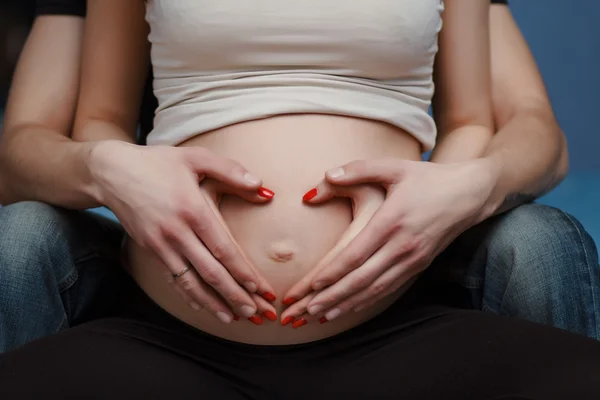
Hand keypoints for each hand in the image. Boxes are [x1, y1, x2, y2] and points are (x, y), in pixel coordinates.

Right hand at [88, 140, 276, 323]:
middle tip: (256, 313)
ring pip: (191, 282)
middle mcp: (177, 232)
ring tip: (233, 318)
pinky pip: (173, 279)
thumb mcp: (195, 158)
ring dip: (214, 303)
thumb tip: (263, 186)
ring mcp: (161, 245)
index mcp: (192, 209)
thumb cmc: (158, 163)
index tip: (260, 288)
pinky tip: (203, 307)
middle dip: (235, 295)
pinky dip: (189, 296)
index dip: (243, 272)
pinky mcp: (151, 250)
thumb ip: (230, 170)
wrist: (112, 173)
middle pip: (211, 272)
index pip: (223, 249)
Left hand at [281, 158, 495, 324]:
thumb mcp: (394, 167)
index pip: (356, 254)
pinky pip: (389, 288)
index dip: (333, 272)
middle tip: (308, 310)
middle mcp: (402, 245)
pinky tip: (351, 307)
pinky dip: (368, 300)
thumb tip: (327, 175)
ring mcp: (412, 258)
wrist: (469, 194)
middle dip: (333, 296)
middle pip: (362, 278)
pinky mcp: (418, 265)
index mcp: (392, 221)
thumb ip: (359, 169)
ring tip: (322, 315)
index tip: (312, 285)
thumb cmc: (428, 178)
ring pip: (375, 288)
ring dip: (347, 303)